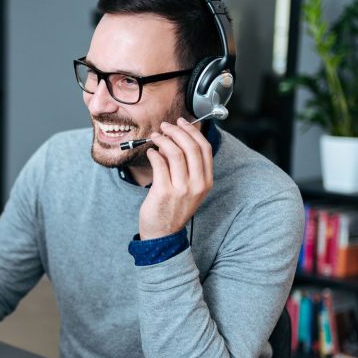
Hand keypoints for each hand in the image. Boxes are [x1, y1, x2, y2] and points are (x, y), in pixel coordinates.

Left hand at [138, 117, 212, 239]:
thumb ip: (187, 166)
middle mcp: (197, 185)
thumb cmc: (173, 208)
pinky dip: (153, 153)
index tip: (182, 123)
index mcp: (206, 182)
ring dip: (162, 139)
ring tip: (155, 137)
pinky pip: (159, 163)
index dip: (192, 131)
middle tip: (165, 126)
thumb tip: (174, 139)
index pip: (204, 148)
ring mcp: (181, 189)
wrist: (163, 234)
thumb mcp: (190, 189)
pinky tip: (150, 152)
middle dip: (176, 131)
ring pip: (174, 152)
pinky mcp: (164, 191)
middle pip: (190, 147)